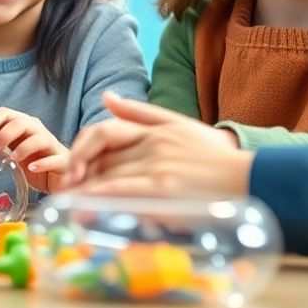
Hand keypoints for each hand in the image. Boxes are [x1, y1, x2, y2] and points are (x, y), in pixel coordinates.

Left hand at [0, 107, 68, 192]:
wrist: (58, 177)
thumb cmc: (33, 163)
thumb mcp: (12, 152)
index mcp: (23, 125)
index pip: (4, 113)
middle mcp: (37, 131)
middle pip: (20, 123)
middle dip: (3, 136)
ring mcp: (51, 145)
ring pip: (38, 138)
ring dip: (22, 148)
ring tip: (11, 160)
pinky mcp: (62, 161)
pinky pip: (53, 159)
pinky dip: (42, 163)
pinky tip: (31, 168)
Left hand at [64, 91, 252, 198]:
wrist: (248, 178)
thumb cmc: (216, 158)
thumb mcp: (180, 125)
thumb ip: (142, 112)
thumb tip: (107, 97)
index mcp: (155, 128)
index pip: (105, 131)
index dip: (81, 148)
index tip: (70, 166)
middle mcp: (153, 142)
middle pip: (101, 155)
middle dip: (75, 171)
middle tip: (59, 187)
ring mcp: (157, 164)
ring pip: (105, 172)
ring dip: (79, 189)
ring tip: (64, 203)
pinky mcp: (162, 186)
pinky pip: (120, 189)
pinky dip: (96, 198)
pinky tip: (81, 209)